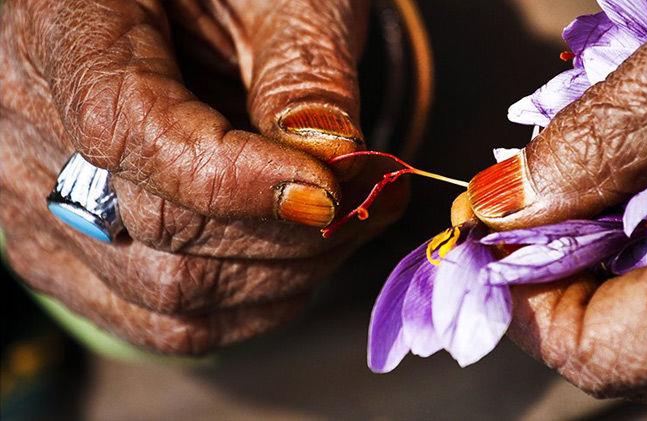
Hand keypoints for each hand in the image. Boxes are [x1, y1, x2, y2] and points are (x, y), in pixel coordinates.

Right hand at [0, 0, 402, 353]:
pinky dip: (245, 304)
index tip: (331, 192)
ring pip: (166, 291)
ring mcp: (43, 196)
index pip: (128, 129)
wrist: (191, 9)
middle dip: (291, 230)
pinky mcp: (75, 249)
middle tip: (371, 198)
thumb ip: (303, 73)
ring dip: (281, 274)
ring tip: (346, 222)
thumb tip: (333, 164)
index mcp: (66, 23)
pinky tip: (297, 259)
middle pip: (160, 226)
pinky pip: (160, 318)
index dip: (239, 180)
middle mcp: (28, 118)